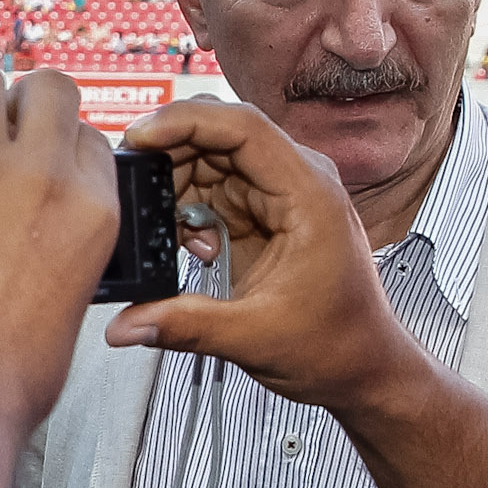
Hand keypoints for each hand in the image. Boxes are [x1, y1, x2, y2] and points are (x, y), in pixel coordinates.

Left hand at [0, 66, 117, 487]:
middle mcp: (42, 174)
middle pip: (44, 88)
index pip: (86, 135)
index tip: (30, 159)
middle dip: (18, 105)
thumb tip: (42, 217)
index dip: (54, 142)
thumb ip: (67, 237)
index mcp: (90, 207)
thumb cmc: (9, 368)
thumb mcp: (75, 295)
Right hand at [109, 98, 413, 412]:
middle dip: (169, 158)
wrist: (362, 365)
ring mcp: (278, 193)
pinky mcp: (262, 211)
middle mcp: (296, 180)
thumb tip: (126, 325)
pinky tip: (192, 246)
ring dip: (175, 189)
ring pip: (209, 159)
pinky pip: (212, 189)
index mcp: (309, 193)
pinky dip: (187, 211)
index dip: (183, 122)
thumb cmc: (337, 343)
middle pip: (217, 134)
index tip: (138, 138)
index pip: (242, 125)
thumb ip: (185, 326)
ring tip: (170, 236)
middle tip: (135, 195)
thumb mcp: (255, 338)